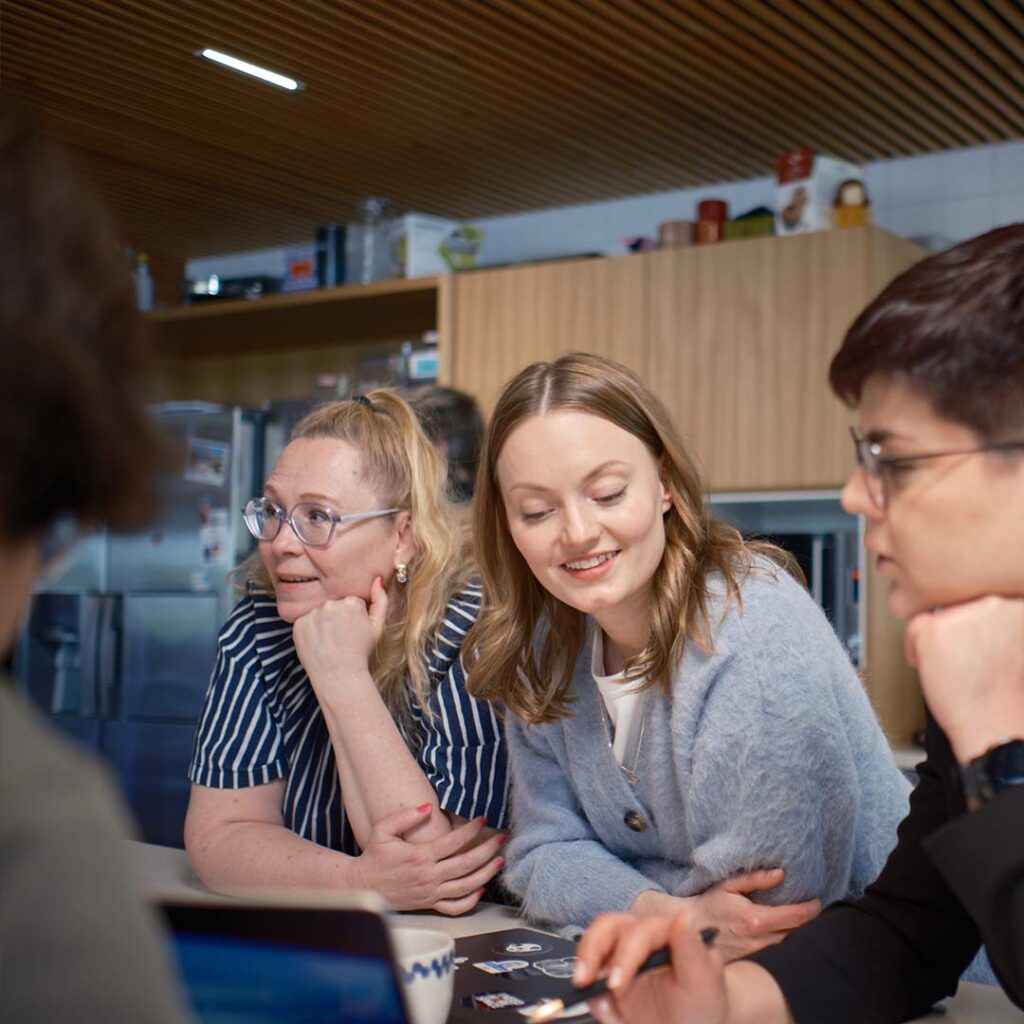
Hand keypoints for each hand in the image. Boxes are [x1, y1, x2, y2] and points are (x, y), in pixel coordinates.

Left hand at [292, 577, 388, 685]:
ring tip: (330, 642)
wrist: (339, 676)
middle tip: (342, 638)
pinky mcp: (299, 624)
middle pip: (334, 605)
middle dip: (337, 618)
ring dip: (323, 623)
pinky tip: (318, 643)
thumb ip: (380, 600)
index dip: (354, 617)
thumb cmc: (360, 652)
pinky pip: (305, 622)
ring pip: (319, 613)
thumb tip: (378, 579)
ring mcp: (313, 614)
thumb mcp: (378, 627)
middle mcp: (330, 604)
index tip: (354, 632)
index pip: (350, 602)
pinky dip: (310, 631)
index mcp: (351, 602)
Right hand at [353, 804, 506, 914]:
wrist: (363, 887)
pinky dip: (471, 900)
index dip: (471, 830)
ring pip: (466, 886)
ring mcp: (430, 893)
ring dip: (486, 873)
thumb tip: (428, 808)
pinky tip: (482, 889)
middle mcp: (429, 876)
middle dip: (487, 850)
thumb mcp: (383, 830)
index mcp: (420, 856)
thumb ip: (405, 816)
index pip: (454, 842)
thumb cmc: (374, 856)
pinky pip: (455, 907)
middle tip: (502, 839)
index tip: (483, 820)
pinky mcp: (429, 904)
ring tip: (500, 861)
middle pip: (466, 864)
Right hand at [577, 910, 727, 1023]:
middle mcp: (639, 935)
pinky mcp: (609, 970)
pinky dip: (590, 990)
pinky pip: (590, 972)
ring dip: (585, 964)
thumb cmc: (702, 1003)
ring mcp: (621, 952)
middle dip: (592, 953)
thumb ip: (692, 950)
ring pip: (593, 942)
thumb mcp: (704, 983)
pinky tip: (607, 1012)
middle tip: (584, 983)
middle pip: (607, 928)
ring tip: (584, 991)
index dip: (624, 955)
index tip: (616, 984)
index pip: (639, 932)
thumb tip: (683, 915)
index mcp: (665, 931)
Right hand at [633, 869, 818, 961]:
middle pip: (796, 932)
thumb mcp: (729, 884)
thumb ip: (756, 879)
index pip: (796, 916)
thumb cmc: (709, 903)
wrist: (690, 930)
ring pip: (787, 942)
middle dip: (807, 920)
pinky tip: (782, 928)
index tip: (817, 900)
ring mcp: (757, 952)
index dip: (811, 908)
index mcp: (756, 919)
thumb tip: (782, 874)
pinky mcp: (753, 959)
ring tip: (799, 915)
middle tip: (812, 906)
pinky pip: (776, 949)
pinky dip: (783, 938)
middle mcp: (760, 939)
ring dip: (796, 930)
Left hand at [905, 596, 1023, 761]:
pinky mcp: (936, 629)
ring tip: (955, 670)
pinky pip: (914, 629)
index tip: (978, 651)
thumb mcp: (1013, 648)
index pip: (984, 609)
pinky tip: (932, 670)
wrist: (996, 726)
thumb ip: (996, 628)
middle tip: (966, 665)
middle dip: (958, 636)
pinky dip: (915, 650)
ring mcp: (964, 614)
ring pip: (937, 619)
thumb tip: (972, 622)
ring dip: (939, 642)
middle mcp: (995, 605)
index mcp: (1017, 610)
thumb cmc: (1006, 697)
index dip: (977, 633)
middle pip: (960, 610)